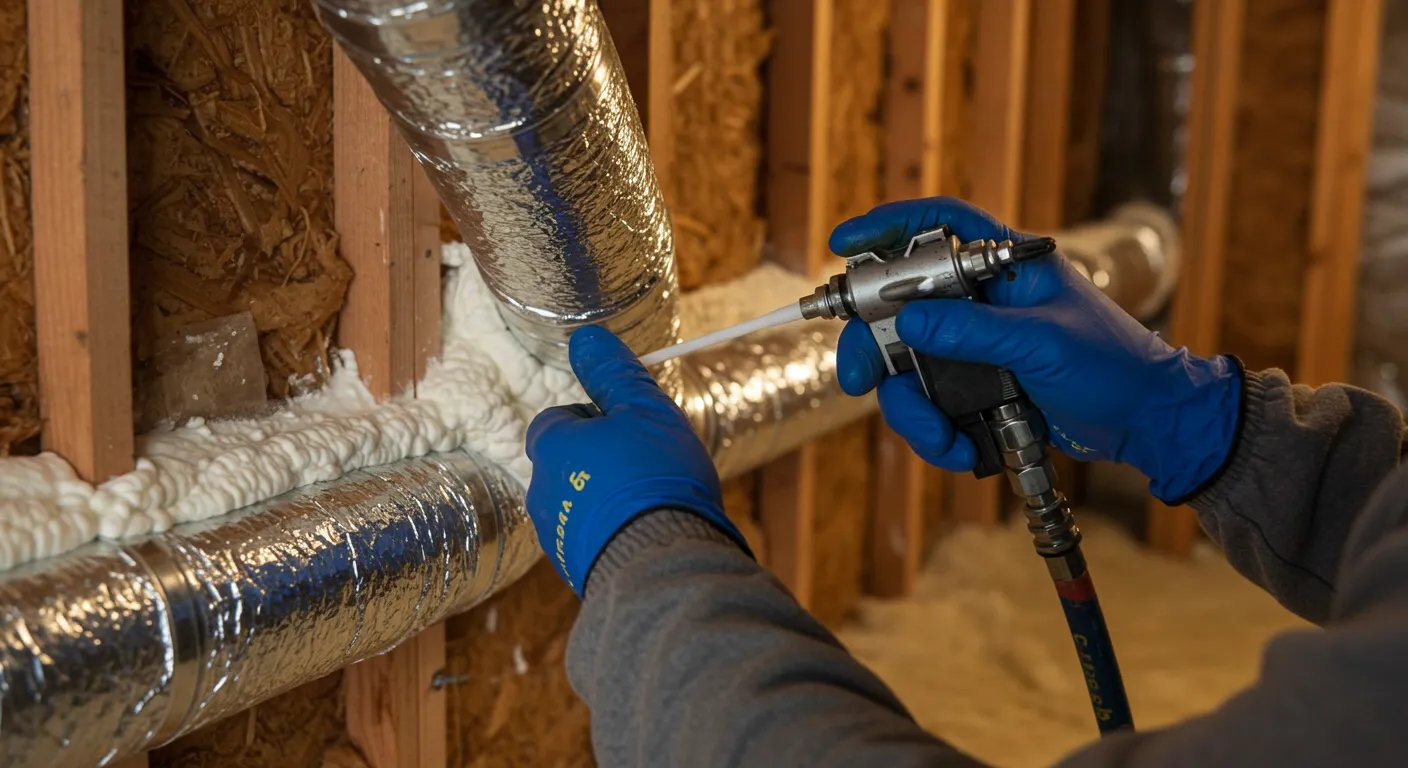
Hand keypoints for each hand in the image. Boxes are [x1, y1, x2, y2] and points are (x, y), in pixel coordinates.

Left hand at [525, 326, 749, 594]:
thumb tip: (585, 337)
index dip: (591, 417)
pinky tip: (643, 531)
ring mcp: (554, 533)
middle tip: (642, 462)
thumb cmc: (655, 477)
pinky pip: (586, 537)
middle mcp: (541, 490)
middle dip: (596, 459)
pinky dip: (608, 530)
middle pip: (564, 461)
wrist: (663, 563)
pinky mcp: (572, 568)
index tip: (626, 426)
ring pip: (574, 501)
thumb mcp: (643, 410)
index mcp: (552, 446)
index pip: (557, 418)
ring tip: (647, 501)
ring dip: (602, 496)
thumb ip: (612, 372)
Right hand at [831, 196, 1241, 502]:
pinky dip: (934, 432)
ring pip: (906, 365)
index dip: (888, 227)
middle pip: (899, 305)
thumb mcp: (1043, 342)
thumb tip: (906, 318)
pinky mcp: (973, 386)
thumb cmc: (1112, 364)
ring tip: (939, 438)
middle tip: (859, 378)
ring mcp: (973, 344)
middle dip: (873, 346)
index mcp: (1004, 265)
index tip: (843, 246)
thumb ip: (974, 330)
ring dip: (909, 406)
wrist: (1146, 422)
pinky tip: (959, 450)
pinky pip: (928, 403)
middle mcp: (980, 300)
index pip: (938, 225)